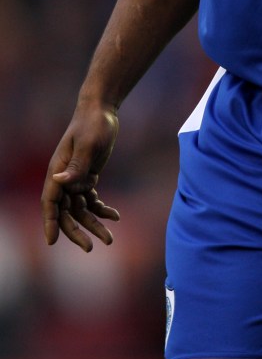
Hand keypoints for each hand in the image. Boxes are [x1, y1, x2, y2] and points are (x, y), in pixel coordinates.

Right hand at [41, 104, 120, 251]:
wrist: (102, 110)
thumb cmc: (93, 124)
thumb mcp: (89, 144)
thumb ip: (77, 165)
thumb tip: (60, 181)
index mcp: (58, 170)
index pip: (50, 202)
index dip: (49, 222)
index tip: (52, 242)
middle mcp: (63, 177)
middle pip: (65, 211)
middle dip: (76, 231)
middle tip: (90, 248)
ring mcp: (75, 178)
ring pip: (80, 209)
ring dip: (93, 224)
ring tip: (109, 239)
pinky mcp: (87, 175)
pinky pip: (91, 200)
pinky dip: (102, 209)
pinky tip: (115, 216)